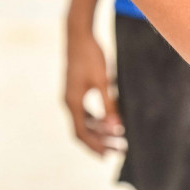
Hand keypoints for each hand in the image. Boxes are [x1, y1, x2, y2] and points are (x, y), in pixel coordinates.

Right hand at [64, 25, 122, 154]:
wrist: (79, 33)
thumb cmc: (91, 55)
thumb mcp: (103, 81)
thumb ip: (109, 105)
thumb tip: (117, 128)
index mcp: (73, 102)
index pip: (81, 133)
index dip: (95, 146)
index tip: (109, 155)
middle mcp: (69, 101)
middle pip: (83, 130)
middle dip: (101, 141)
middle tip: (120, 149)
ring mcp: (71, 95)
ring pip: (84, 121)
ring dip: (100, 131)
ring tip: (118, 137)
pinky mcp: (75, 89)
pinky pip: (85, 112)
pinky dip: (97, 119)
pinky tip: (110, 120)